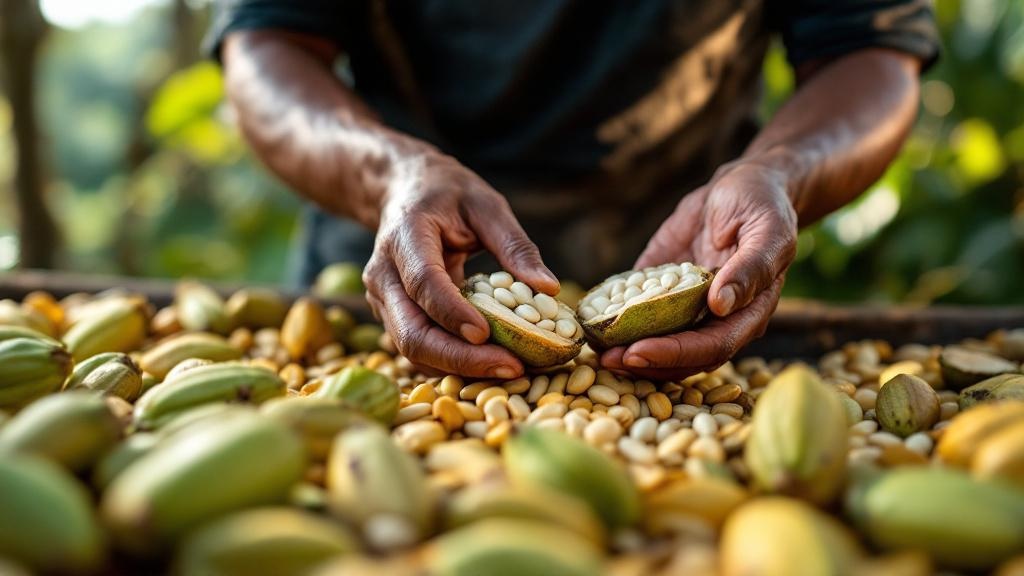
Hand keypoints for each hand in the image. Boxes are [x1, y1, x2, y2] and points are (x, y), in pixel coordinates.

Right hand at [363, 152, 558, 377]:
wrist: (402, 190)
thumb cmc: (448, 194)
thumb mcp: (487, 206)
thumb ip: (515, 245)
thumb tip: (549, 287)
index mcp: (405, 237)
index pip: (423, 282)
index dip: (452, 312)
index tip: (486, 335)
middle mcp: (384, 273)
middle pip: (411, 331)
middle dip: (459, 358)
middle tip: (510, 368)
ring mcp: (382, 299)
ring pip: (410, 348)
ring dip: (457, 368)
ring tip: (507, 371)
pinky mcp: (391, 315)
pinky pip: (417, 348)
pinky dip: (450, 363)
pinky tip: (488, 365)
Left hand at [600, 160, 797, 379]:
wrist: (741, 186)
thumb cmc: (763, 206)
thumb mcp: (766, 230)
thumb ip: (750, 268)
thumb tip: (721, 304)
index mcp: (748, 313)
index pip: (712, 347)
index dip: (675, 354)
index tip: (638, 352)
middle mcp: (718, 319)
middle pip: (682, 356)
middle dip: (644, 361)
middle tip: (607, 360)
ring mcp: (690, 308)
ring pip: (661, 343)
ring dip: (629, 351)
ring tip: (595, 351)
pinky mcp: (665, 292)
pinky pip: (641, 312)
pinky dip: (618, 321)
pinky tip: (591, 323)